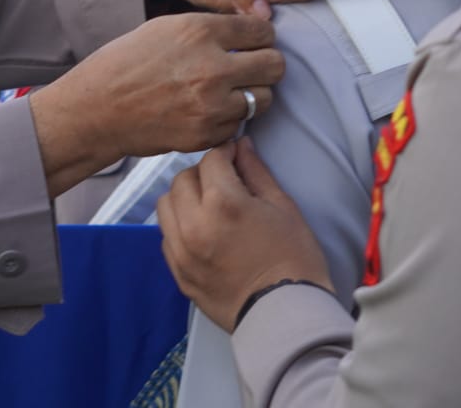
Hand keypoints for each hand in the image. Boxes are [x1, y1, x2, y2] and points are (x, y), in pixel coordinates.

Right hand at [29, 14, 282, 196]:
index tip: (254, 43)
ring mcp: (211, 104)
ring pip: (265, 98)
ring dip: (252, 94)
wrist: (96, 109)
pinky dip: (230, 118)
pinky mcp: (207, 134)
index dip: (261, 37)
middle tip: (250, 68)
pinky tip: (208, 111)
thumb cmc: (125, 64)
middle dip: (265, 64)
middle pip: (275, 65)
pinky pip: (240, 124)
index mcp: (199, 32)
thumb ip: (209, 29)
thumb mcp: (165, 28)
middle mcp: (211, 67)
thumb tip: (249, 31)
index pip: (262, 31)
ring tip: (230, 91)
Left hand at [156, 139, 331, 330]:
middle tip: (223, 182)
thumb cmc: (294, 259)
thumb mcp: (283, 207)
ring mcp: (182, 251)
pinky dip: (179, 227)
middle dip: (202, 174)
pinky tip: (202, 232)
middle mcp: (194, 225)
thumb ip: (256, 172)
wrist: (287, 315)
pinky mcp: (178, 273)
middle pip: (182, 179)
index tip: (234, 157)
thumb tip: (240, 145)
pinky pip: (166, 236)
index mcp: (224, 204)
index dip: (225, 153)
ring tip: (208, 207)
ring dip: (184, 198)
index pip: (211, 160)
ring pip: (165, 205)